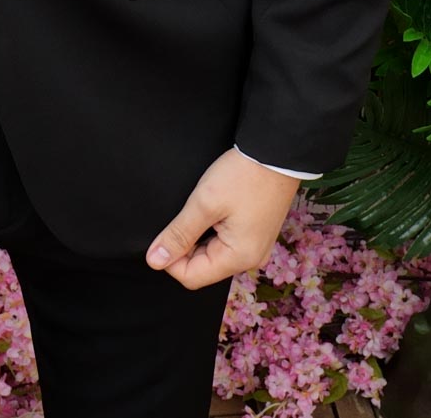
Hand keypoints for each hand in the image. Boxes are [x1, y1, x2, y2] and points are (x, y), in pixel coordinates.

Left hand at [143, 146, 299, 287]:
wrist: (276, 153)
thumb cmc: (243, 176)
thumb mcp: (204, 203)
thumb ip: (178, 234)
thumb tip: (154, 261)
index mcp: (239, 258)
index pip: (191, 278)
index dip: (170, 259)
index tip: (163, 233)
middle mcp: (250, 259)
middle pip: (203, 267)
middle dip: (184, 247)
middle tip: (182, 215)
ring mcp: (254, 247)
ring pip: (212, 254)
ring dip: (197, 237)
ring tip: (199, 209)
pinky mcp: (255, 234)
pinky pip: (225, 242)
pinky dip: (211, 230)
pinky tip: (211, 209)